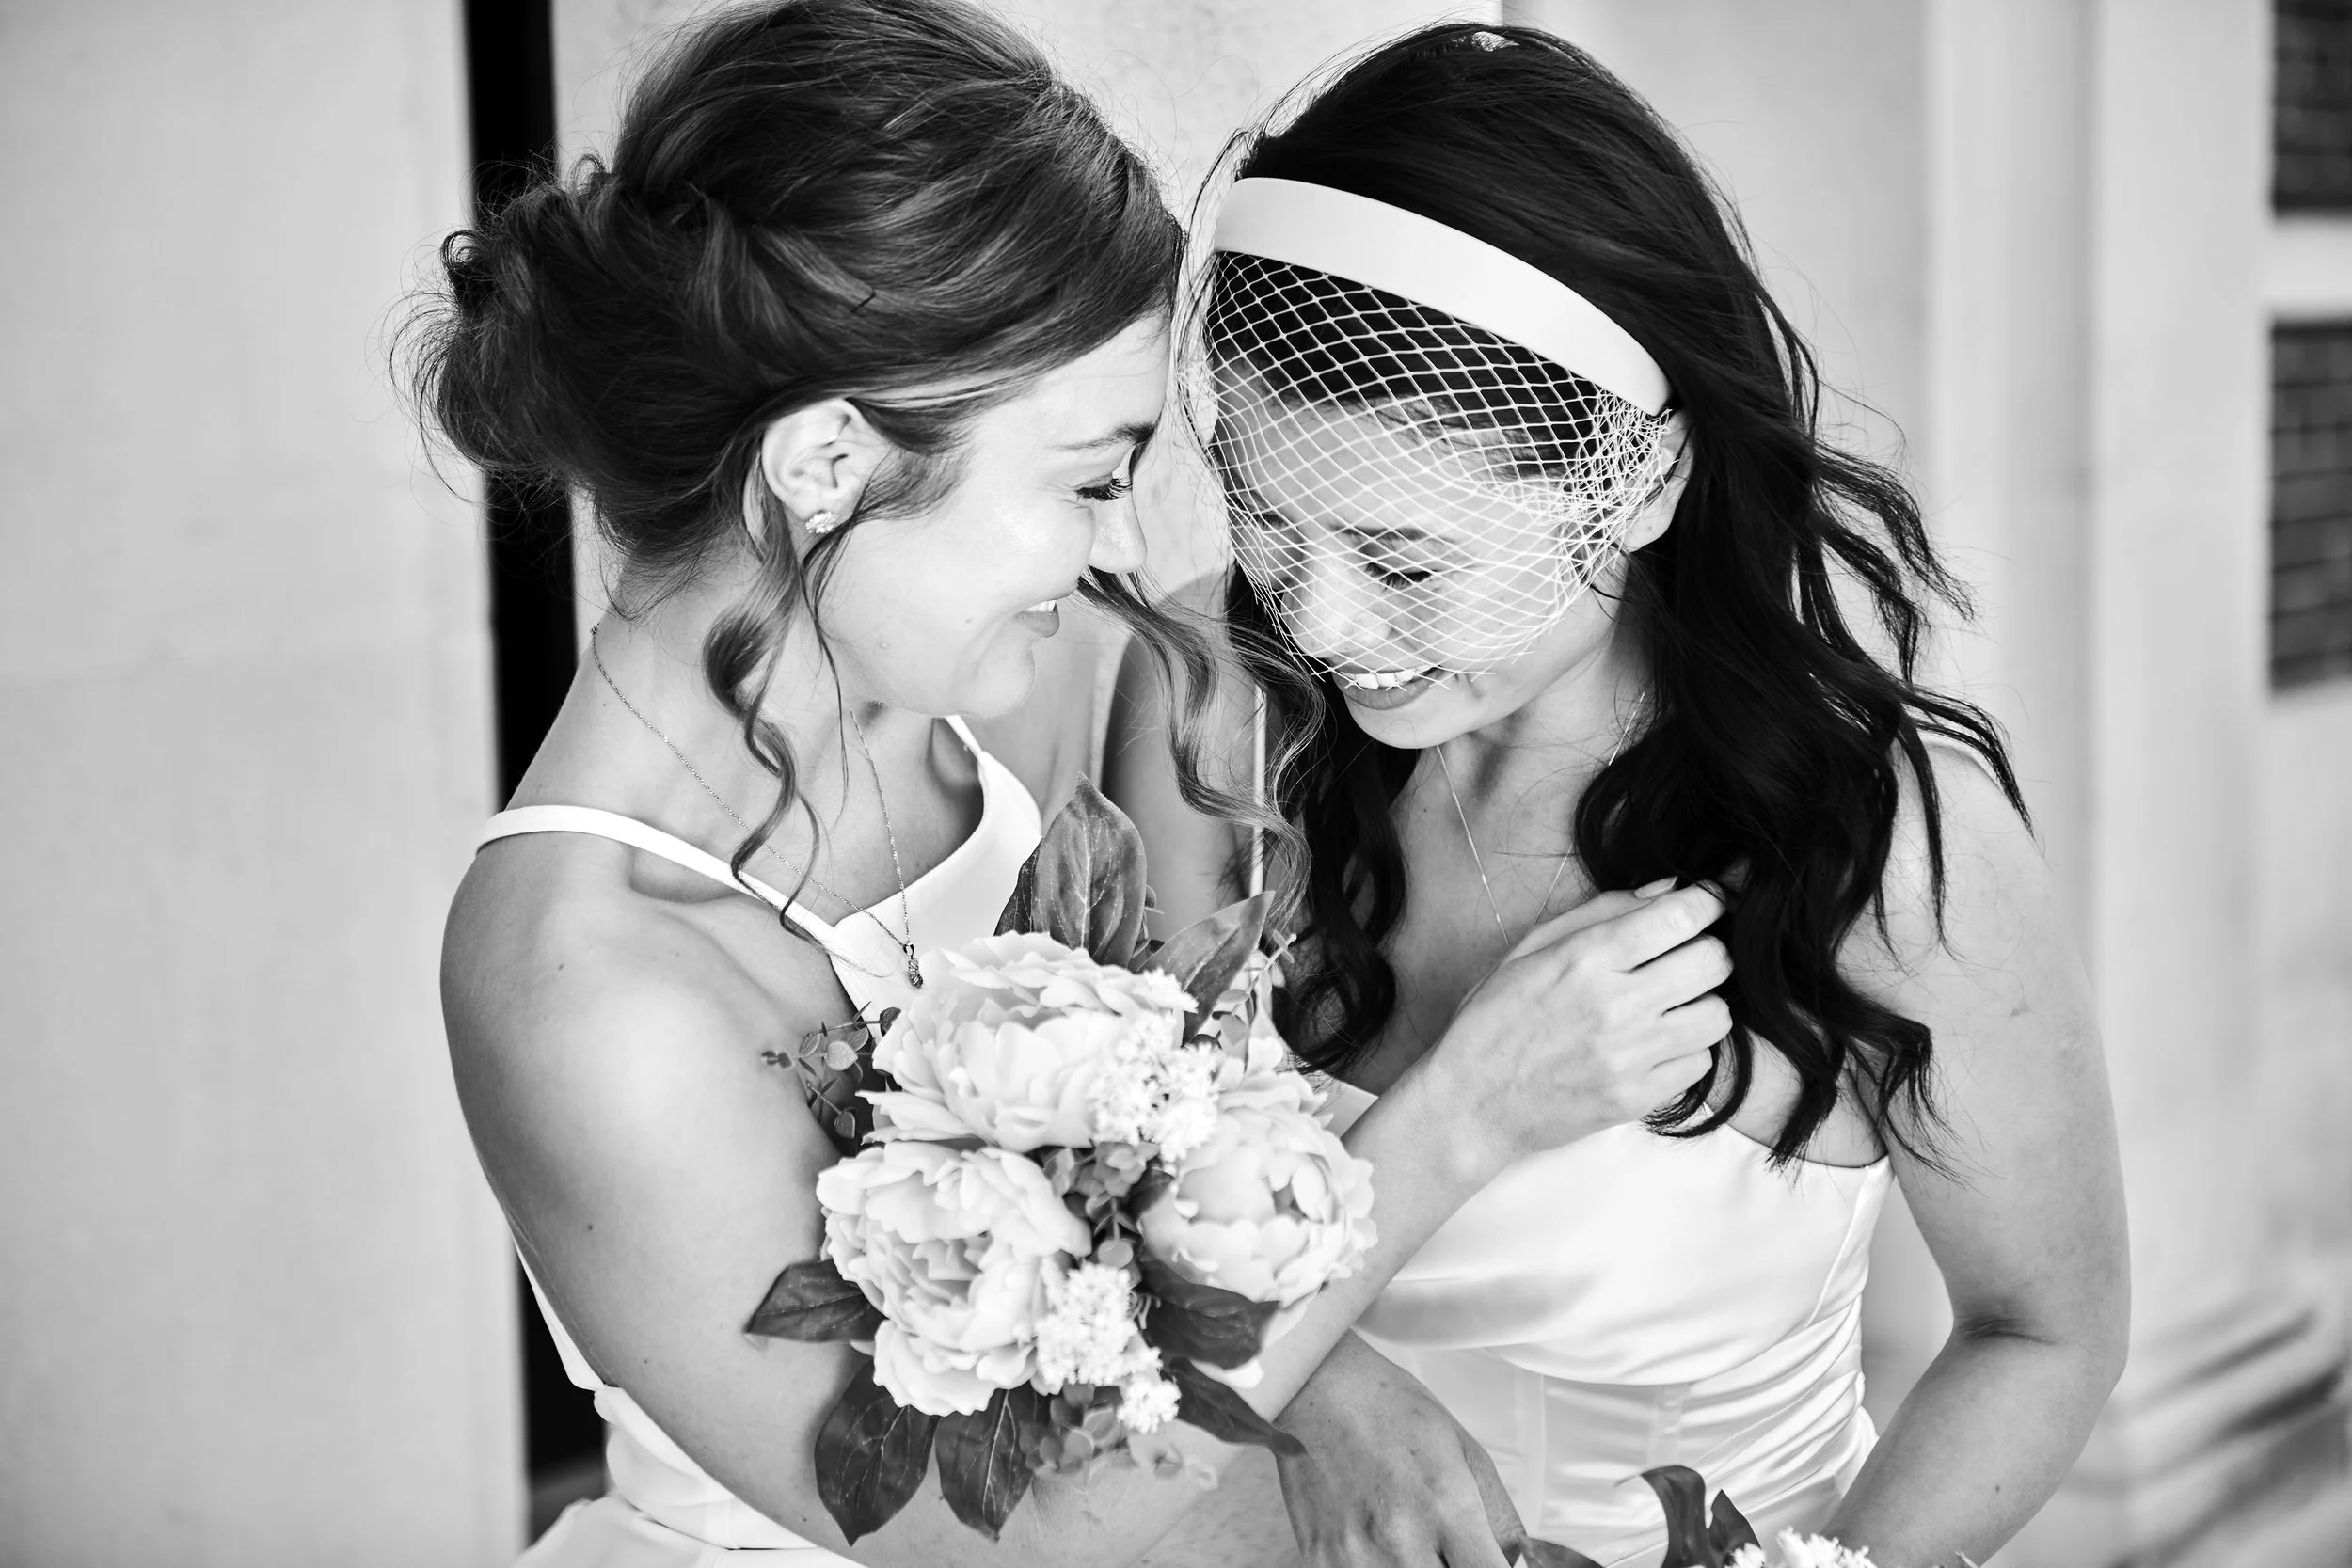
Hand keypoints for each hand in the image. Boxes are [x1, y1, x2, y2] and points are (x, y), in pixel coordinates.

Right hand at [1274, 1333, 1523, 1567]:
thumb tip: (1516, 1563)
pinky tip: (1373, 1541)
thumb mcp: (1466, 1452)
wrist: (1315, 1390)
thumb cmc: (1390, 1411)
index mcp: (1446, 1508)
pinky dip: (1375, 1566)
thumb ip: (1499, 1518)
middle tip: (1446, 1545)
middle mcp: (1400, 1540)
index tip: (1488, 1562)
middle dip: (1453, 1566)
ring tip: (1404, 1537)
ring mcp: (1354, 1558)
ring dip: (1413, 1567)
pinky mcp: (1318, 1562)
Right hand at [1412, 881, 1730, 1173]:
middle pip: (1715, 962)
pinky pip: (1700, 1063)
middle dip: (1707, 951)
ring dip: (1701, 1003)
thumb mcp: (1531, 948)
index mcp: (1586, 958)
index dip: (1709, 902)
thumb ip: (1603, 911)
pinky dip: (1685, 1050)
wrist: (1472, 1102)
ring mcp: (1629, 1056)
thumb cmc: (1494, 1019)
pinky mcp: (1637, 1098)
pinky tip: (1652, 1045)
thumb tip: (1670, 888)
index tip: (1708, 904)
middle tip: (1683, 957)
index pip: (1683, 915)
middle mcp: (1615, 1005)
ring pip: (1718, 1015)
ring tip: (1669, 1006)